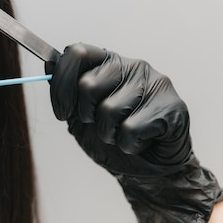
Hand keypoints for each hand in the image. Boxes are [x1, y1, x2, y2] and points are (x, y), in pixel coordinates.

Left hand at [46, 43, 222, 222]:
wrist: (146, 169)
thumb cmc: (113, 137)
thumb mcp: (79, 113)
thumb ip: (65, 89)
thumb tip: (49, 63)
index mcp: (109, 62)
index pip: (77, 53)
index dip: (62, 84)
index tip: (63, 111)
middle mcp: (132, 65)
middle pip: (87, 84)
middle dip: (86, 115)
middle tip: (99, 125)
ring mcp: (155, 83)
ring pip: (108, 110)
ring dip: (107, 133)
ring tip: (121, 134)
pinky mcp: (173, 106)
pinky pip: (131, 129)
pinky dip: (127, 144)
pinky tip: (140, 142)